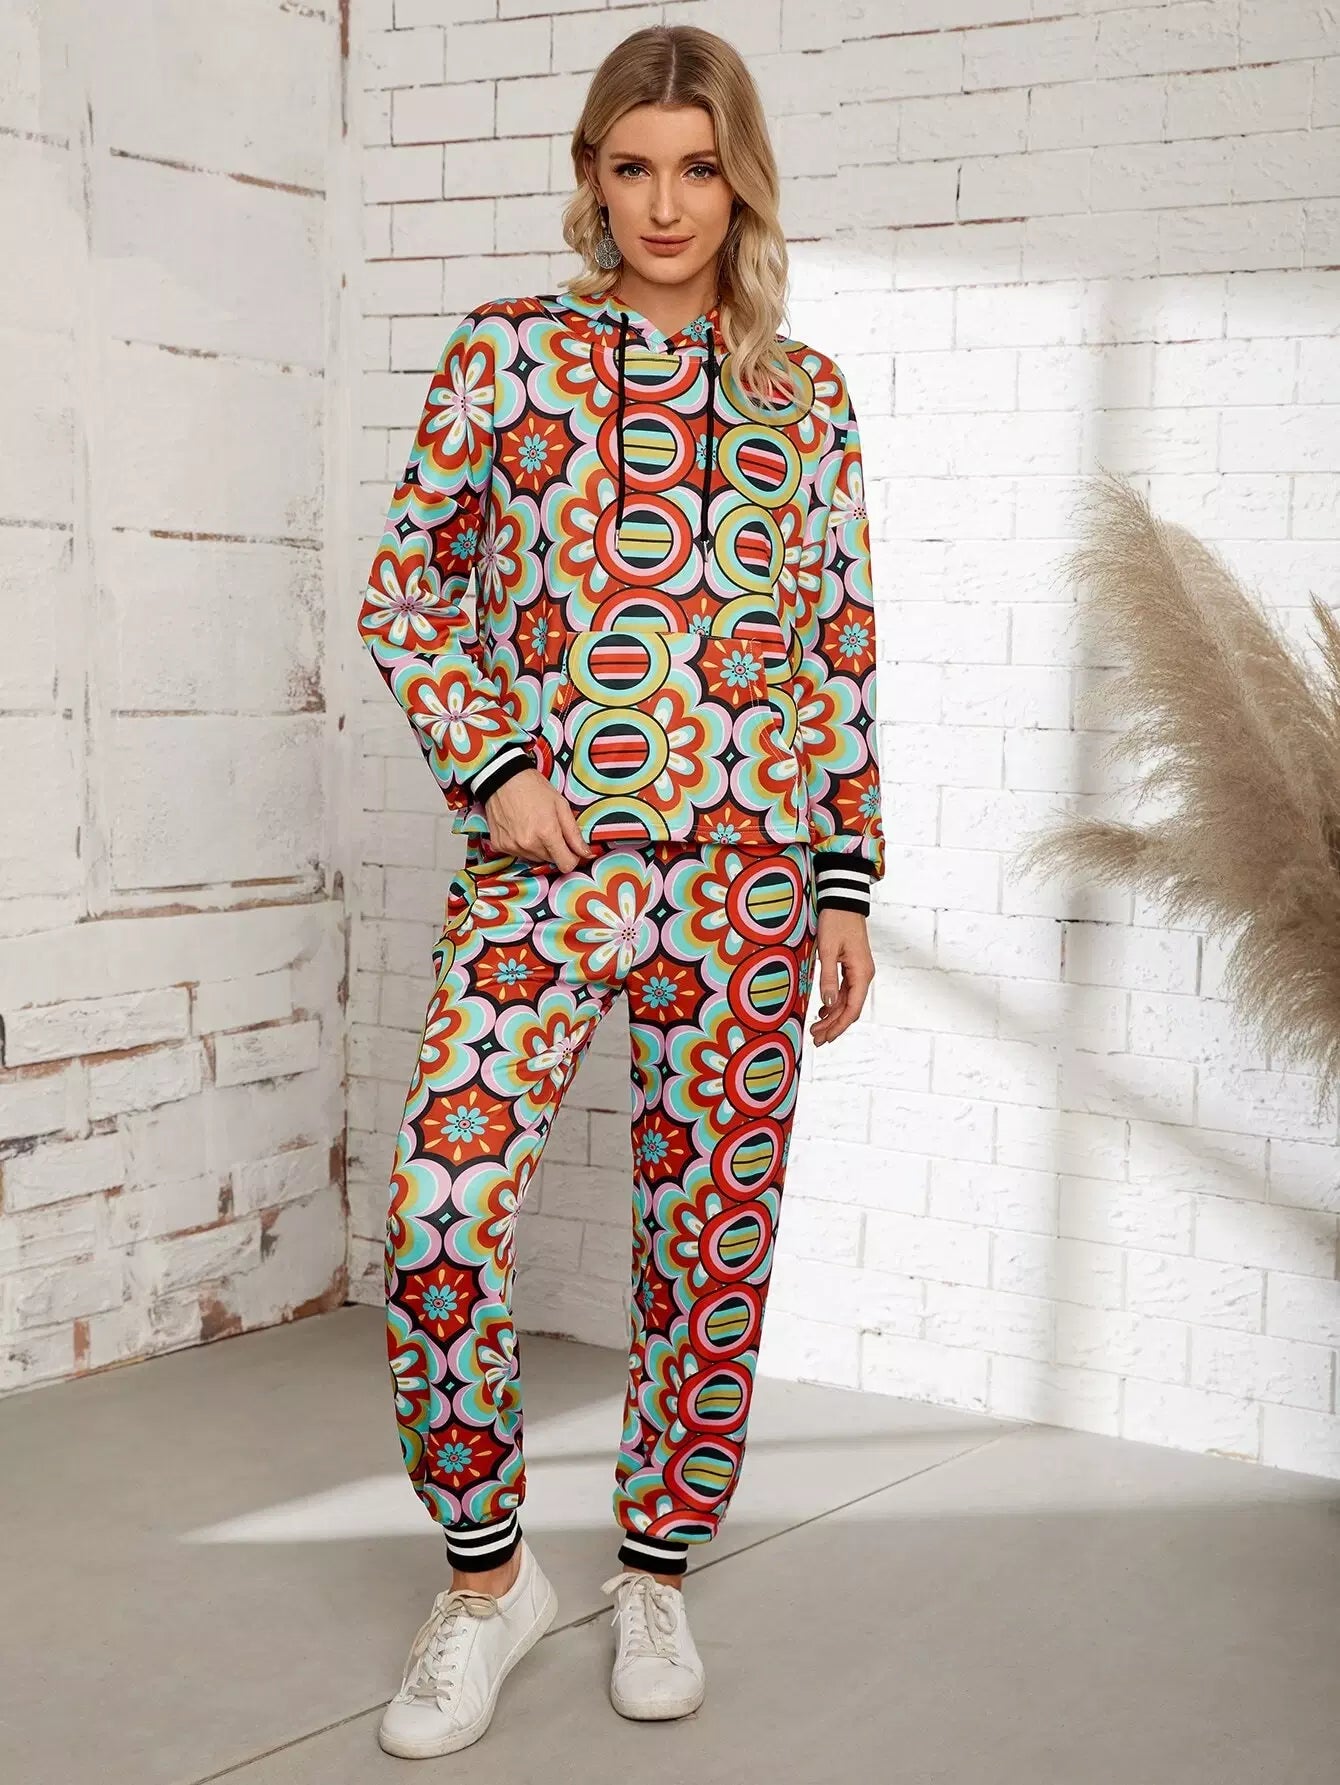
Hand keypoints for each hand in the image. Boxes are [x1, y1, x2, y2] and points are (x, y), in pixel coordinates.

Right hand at [482, 768, 596, 872]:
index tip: (570, 849)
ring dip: (538, 848)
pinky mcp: (499, 846)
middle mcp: (529, 844)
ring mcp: (512, 846)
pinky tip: (519, 828)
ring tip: (533, 826)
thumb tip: (586, 853)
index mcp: (547, 833)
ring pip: (534, 858)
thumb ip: (574, 834)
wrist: (503, 779)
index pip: (566, 865)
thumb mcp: (561, 806)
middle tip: (549, 829)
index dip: (571, 858)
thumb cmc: (534, 788)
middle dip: (554, 849)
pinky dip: (521, 845)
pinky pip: (517, 854)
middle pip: (550, 861)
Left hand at [809, 909, 873, 1044]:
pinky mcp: (852, 966)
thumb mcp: (828, 950)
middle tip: (815, 1038)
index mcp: (861, 973)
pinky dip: (834, 1003)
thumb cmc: (836, 921)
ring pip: (847, 1001)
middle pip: (850, 1008)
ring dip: (833, 1016)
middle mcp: (864, 975)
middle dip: (834, 1025)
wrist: (843, 900)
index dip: (839, 1026)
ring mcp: (859, 971)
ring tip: (816, 1028)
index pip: (853, 1008)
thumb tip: (829, 1004)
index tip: (824, 1037)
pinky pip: (846, 991)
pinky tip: (823, 1010)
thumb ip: (828, 978)